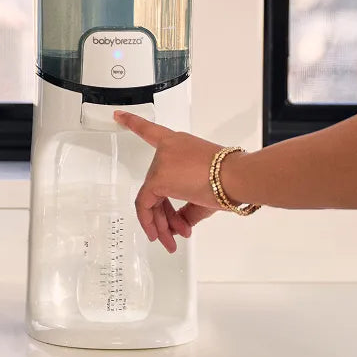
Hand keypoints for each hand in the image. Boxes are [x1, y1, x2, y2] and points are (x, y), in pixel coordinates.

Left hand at [114, 110, 230, 252]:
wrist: (237, 177)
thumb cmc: (229, 179)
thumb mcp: (205, 192)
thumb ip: (187, 208)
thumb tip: (180, 226)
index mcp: (178, 144)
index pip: (151, 131)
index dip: (133, 122)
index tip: (119, 115)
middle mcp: (167, 149)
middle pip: (156, 186)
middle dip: (165, 214)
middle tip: (175, 233)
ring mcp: (161, 162)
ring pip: (152, 198)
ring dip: (160, 224)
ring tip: (169, 241)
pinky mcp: (158, 178)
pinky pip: (146, 204)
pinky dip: (149, 222)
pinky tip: (155, 235)